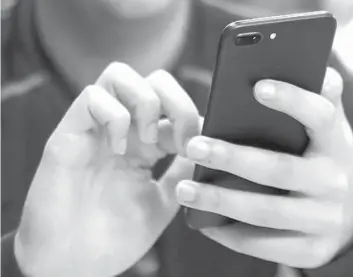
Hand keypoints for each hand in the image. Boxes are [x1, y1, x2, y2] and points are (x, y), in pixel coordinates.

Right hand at [14, 63, 199, 276]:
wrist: (73, 265)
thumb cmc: (115, 237)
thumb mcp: (163, 202)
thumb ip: (182, 173)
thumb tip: (206, 147)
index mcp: (144, 146)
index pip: (173, 107)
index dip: (192, 119)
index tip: (202, 146)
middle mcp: (121, 131)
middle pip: (152, 79)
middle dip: (177, 101)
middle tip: (180, 139)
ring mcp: (95, 130)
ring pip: (120, 74)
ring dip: (146, 103)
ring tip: (148, 141)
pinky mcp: (68, 134)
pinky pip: (91, 97)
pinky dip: (115, 116)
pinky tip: (119, 149)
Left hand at [176, 68, 352, 268]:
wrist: (351, 215)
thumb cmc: (324, 159)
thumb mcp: (328, 131)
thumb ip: (320, 100)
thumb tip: (309, 67)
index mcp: (336, 144)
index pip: (321, 116)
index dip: (292, 101)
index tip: (257, 87)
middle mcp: (335, 183)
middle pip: (280, 169)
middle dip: (232, 158)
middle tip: (193, 147)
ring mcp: (325, 221)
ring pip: (266, 212)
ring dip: (221, 201)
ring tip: (184, 190)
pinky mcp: (313, 251)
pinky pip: (265, 245)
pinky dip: (231, 235)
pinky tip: (204, 222)